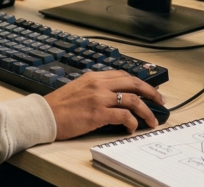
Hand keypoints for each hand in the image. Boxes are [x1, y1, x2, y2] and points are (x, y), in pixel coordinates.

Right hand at [43, 71, 163, 138]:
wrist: (43, 115)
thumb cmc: (58, 106)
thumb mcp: (77, 88)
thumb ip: (95, 89)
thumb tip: (112, 98)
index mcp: (93, 76)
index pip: (123, 75)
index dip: (139, 82)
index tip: (148, 89)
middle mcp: (98, 84)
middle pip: (133, 83)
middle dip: (151, 92)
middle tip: (160, 101)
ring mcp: (99, 98)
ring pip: (132, 99)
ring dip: (146, 110)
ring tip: (152, 120)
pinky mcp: (98, 113)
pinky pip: (123, 116)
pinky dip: (132, 122)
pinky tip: (132, 127)